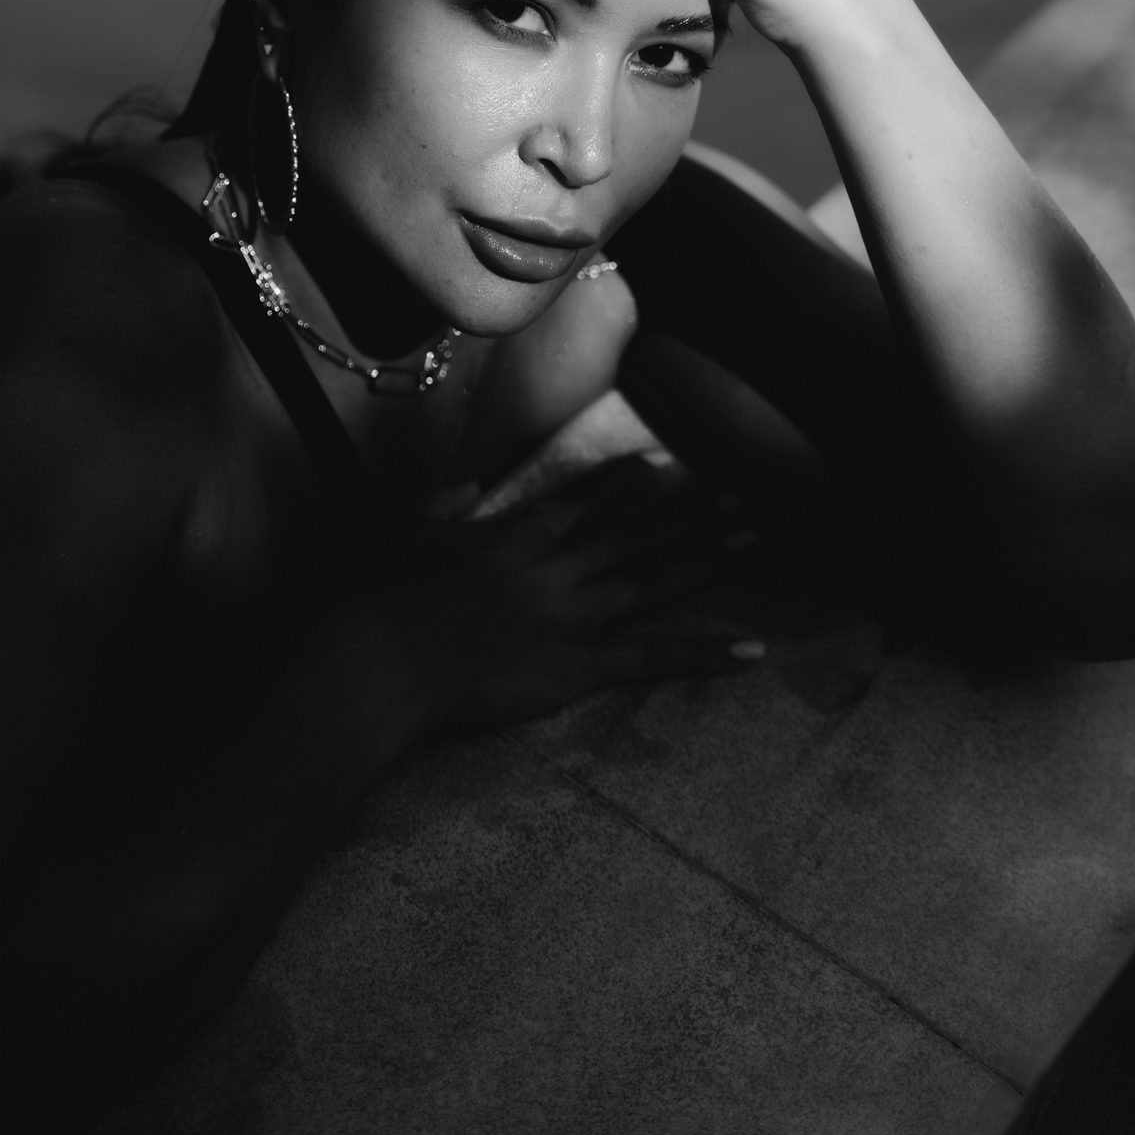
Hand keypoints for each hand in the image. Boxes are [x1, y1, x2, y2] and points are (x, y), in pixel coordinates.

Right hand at [375, 454, 763, 737]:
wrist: (381, 657)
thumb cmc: (381, 598)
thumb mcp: (405, 533)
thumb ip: (442, 506)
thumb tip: (466, 486)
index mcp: (515, 537)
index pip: (582, 504)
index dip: (622, 485)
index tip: (658, 466)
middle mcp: (554, 569)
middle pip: (633, 536)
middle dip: (688, 514)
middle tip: (739, 495)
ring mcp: (570, 616)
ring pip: (652, 580)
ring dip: (706, 556)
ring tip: (753, 536)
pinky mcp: (576, 668)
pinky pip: (650, 659)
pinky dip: (702, 654)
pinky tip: (751, 650)